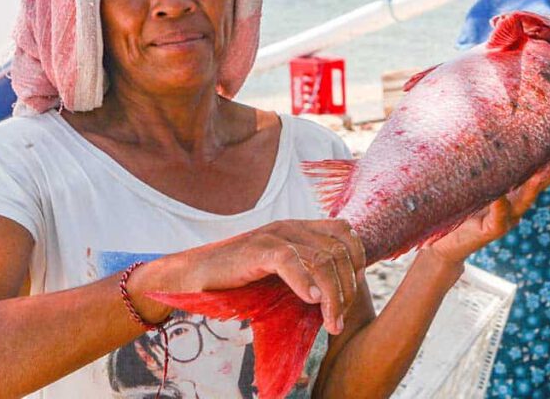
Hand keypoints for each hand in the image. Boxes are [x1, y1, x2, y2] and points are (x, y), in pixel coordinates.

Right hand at [132, 219, 365, 335]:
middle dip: (346, 288)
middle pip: (337, 251)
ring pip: (321, 259)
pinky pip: (291, 261)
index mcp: (299, 228)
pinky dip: (305, 282)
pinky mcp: (257, 248)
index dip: (357, 259)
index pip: (344, 232)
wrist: (193, 277)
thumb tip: (335, 294)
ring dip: (331, 295)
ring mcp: (273, 235)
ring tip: (330, 322)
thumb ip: (306, 272)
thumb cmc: (238, 280)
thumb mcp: (280, 273)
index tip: (353, 290)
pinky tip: (311, 301)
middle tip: (338, 319)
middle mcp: (291, 226)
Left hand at [423, 170, 549, 264]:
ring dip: (532, 188)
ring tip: (540, 174)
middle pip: (534, 186)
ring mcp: (504, 219)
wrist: (442, 244)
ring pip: (522, 201)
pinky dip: (501, 206)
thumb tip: (475, 133)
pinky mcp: (490, 230)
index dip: (545, 160)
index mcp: (509, 193)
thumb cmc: (454, 209)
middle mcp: (512, 206)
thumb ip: (477, 167)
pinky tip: (501, 197)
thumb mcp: (468, 184)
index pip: (530, 174)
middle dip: (548, 172)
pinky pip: (499, 217)